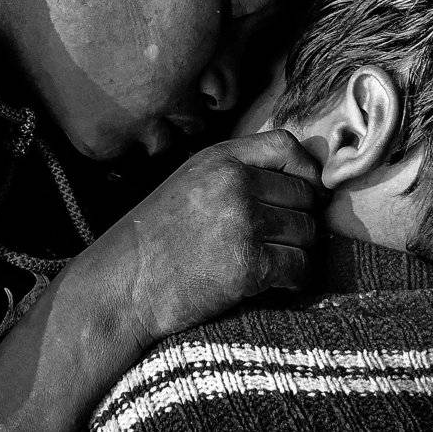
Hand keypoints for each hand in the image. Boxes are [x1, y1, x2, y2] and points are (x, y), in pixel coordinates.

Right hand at [67, 129, 323, 344]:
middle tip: (283, 241)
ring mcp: (243, 223)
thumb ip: (236, 174)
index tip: (305, 195)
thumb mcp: (190, 183)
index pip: (286, 146)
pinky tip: (278, 284)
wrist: (124, 285)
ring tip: (276, 263)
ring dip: (299, 251)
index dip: (306, 171)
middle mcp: (235, 184)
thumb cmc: (156, 239)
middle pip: (305, 196)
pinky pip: (300, 266)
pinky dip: (295, 279)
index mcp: (220, 159)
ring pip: (308, 233)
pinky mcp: (249, 265)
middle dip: (301, 221)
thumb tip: (300, 183)